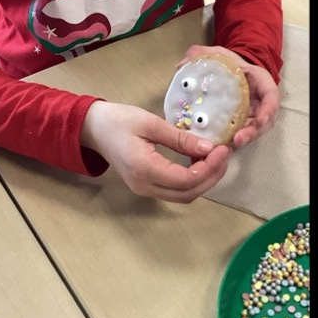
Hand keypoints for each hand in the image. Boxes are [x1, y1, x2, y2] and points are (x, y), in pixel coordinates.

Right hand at [81, 99, 230, 202]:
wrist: (94, 129)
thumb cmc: (119, 121)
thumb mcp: (151, 123)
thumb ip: (181, 138)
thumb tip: (209, 148)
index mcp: (144, 170)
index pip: (186, 180)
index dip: (209, 167)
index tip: (221, 148)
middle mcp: (145, 187)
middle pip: (189, 194)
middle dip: (212, 176)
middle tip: (223, 154)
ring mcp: (145, 190)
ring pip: (184, 196)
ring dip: (204, 180)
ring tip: (215, 158)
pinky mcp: (147, 187)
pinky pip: (176, 191)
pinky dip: (192, 180)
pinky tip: (199, 162)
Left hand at [173, 43, 279, 146]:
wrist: (224, 71)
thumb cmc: (225, 63)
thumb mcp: (215, 54)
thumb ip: (201, 55)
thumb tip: (182, 64)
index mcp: (260, 82)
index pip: (271, 97)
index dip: (268, 110)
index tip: (259, 121)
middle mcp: (259, 101)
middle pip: (264, 121)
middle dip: (252, 132)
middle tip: (237, 140)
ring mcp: (251, 114)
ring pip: (252, 131)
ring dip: (242, 140)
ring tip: (227, 146)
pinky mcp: (240, 123)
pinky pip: (238, 134)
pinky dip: (229, 141)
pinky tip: (217, 146)